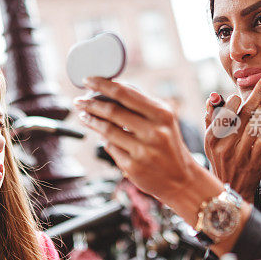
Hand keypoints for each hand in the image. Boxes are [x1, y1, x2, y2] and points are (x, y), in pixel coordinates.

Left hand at [74, 77, 223, 225]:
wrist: (181, 179)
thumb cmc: (168, 144)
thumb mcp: (163, 120)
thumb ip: (141, 104)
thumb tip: (110, 89)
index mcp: (162, 114)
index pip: (125, 93)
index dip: (102, 85)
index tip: (87, 80)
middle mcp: (154, 131)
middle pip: (112, 111)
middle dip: (90, 104)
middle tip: (79, 100)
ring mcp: (143, 151)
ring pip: (107, 130)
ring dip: (91, 121)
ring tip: (83, 115)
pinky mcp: (133, 167)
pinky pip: (110, 147)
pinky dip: (103, 139)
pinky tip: (101, 135)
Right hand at [203, 74, 260, 202]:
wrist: (230, 189)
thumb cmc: (220, 160)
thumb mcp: (210, 142)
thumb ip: (211, 119)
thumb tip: (212, 98)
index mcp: (211, 140)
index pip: (222, 116)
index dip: (231, 103)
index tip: (238, 95)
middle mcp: (224, 148)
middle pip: (242, 116)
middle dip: (255, 95)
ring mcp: (240, 156)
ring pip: (254, 126)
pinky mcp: (254, 163)